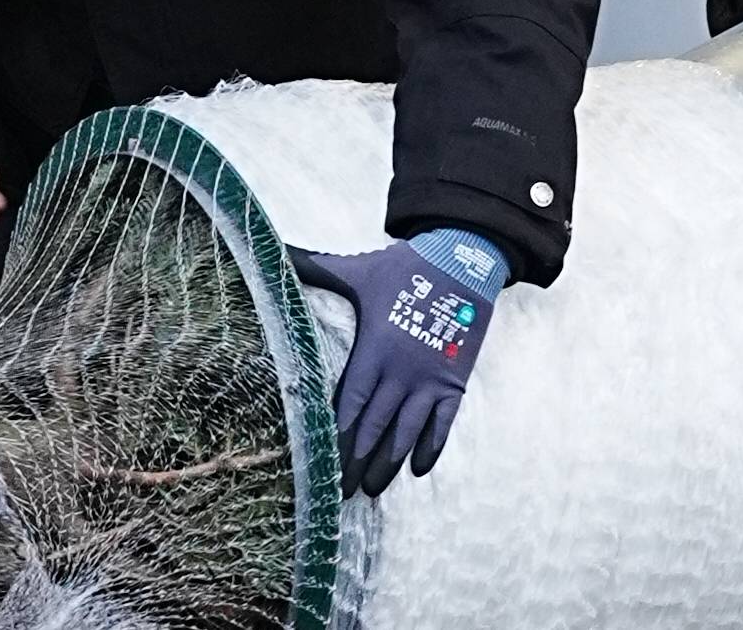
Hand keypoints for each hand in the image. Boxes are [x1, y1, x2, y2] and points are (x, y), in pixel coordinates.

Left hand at [288, 229, 510, 496]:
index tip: (323, 464)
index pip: (349, 404)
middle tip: (343, 493)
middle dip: (356, 461)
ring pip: (406, 432)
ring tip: (374, 489)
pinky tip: (419, 469)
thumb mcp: (358, 269)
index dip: (335, 437)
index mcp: (373, 349)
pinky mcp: (455, 380)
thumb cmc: (406, 268)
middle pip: (373, 427)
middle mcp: (400, 371)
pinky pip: (443, 423)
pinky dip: (432, 446)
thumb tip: (277, 249)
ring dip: (389, 462)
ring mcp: (430, 379)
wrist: (464, 261)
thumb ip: (315, 267)